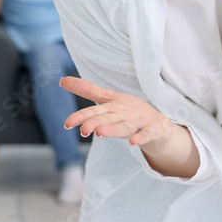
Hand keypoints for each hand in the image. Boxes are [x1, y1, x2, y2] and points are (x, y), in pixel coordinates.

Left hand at [60, 76, 177, 148]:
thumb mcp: (108, 100)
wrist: (159, 123)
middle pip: (108, 118)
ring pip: (125, 126)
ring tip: (101, 133)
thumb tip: (61, 79)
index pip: (95, 111)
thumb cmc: (130, 111)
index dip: (81, 117)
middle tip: (83, 130)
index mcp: (113, 107)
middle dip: (96, 123)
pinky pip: (148, 134)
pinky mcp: (154, 129)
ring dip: (114, 130)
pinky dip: (142, 137)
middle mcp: (124, 113)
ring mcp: (139, 121)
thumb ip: (87, 90)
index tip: (67, 124)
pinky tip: (134, 142)